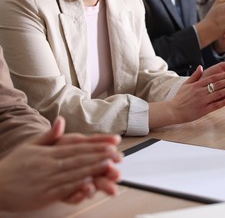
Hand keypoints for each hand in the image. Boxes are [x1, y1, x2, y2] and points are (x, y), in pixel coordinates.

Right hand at [0, 117, 122, 210]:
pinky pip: (65, 189)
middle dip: (100, 155)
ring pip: (75, 173)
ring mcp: (48, 180)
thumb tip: (61, 121)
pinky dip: (79, 185)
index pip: (77, 146)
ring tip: (109, 165)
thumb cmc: (15, 166)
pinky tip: (91, 182)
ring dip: (94, 169)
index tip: (111, 143)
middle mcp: (50, 165)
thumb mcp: (30, 146)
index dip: (96, 145)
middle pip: (80, 158)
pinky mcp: (46, 195)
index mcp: (49, 153)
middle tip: (117, 153)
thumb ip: (49, 135)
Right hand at [167, 65, 224, 122]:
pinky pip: (216, 105)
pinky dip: (224, 101)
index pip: (212, 78)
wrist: (173, 111)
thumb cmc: (180, 98)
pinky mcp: (204, 109)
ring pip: (218, 93)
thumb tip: (201, 67)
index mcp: (197, 85)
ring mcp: (202, 100)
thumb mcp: (186, 85)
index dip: (223, 75)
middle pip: (218, 84)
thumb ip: (194, 76)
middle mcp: (200, 91)